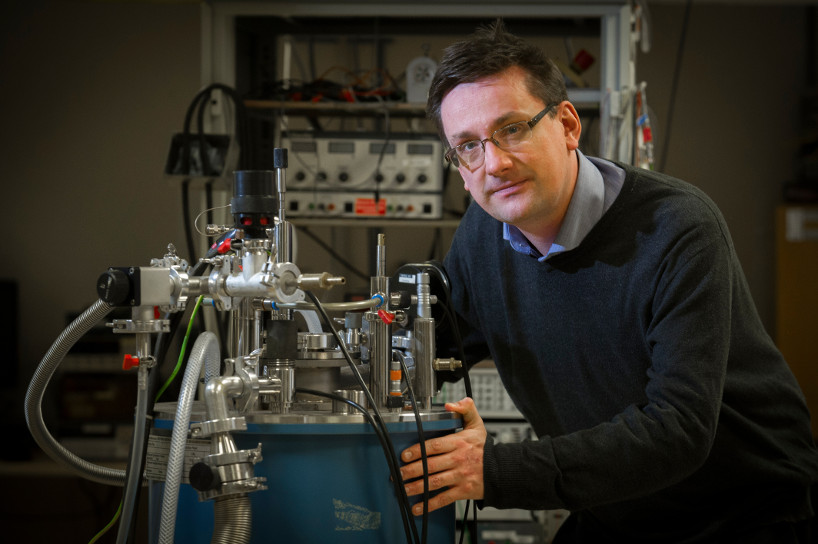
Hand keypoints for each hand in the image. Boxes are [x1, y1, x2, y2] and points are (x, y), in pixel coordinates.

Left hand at [400, 397, 485, 515]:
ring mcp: (460, 476)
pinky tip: (417, 507)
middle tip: (398, 474)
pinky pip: (444, 498)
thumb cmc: (485, 448)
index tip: (404, 455)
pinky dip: (429, 504)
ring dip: (417, 487)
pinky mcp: (463, 491)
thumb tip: (451, 404)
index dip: (417, 451)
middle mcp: (458, 460)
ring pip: (434, 482)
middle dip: (411, 471)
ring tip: (403, 489)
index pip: (434, 446)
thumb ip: (465, 409)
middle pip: (430, 465)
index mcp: (459, 443)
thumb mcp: (477, 424)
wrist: (502, 470)